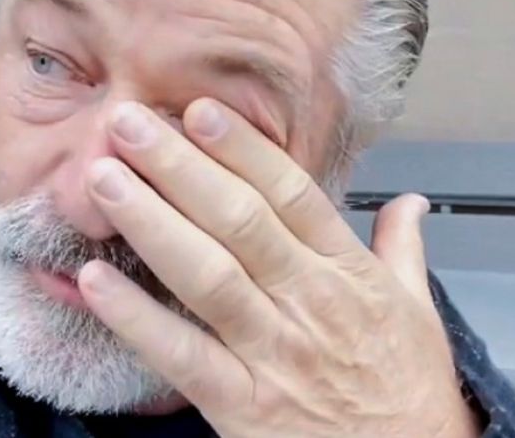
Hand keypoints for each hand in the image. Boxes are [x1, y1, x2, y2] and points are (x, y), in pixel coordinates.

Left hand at [78, 99, 479, 437]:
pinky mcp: (243, 404)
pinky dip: (137, 318)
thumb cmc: (408, 390)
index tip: (200, 111)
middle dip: (180, 167)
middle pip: (238, 220)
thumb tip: (410, 201)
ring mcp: (274, 352)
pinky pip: (182, 354)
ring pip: (207, 274)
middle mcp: (309, 301)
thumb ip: (403, 247)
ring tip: (104, 179)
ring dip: (151, 222)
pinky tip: (96, 281)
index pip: (291, 194)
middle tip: (130, 123)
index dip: (242, 150)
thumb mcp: (418, 311)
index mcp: (347, 272)